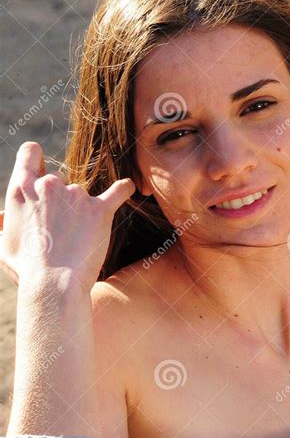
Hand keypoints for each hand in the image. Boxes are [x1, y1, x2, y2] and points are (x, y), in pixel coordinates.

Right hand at [0, 141, 134, 290]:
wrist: (53, 286)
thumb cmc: (27, 271)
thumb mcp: (4, 245)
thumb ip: (4, 225)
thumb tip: (2, 218)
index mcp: (21, 189)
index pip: (30, 151)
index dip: (37, 158)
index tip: (42, 168)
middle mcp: (48, 185)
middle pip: (59, 179)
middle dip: (60, 199)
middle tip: (60, 229)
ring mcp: (75, 195)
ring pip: (81, 194)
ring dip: (81, 210)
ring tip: (78, 239)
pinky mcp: (100, 210)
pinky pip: (119, 191)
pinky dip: (124, 189)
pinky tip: (128, 188)